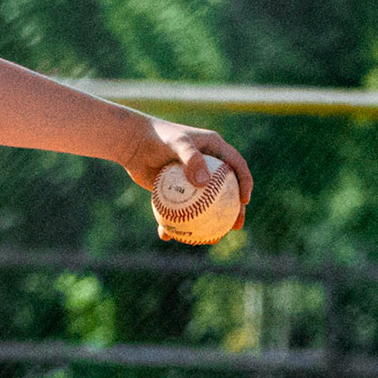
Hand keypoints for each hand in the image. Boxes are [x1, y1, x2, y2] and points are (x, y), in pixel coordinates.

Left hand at [121, 116, 252, 239]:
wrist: (132, 142)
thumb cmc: (157, 137)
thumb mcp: (177, 143)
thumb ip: (192, 158)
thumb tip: (205, 183)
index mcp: (214, 149)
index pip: (237, 167)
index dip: (245, 183)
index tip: (244, 201)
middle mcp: (206, 165)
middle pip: (226, 192)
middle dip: (233, 212)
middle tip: (234, 227)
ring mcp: (190, 179)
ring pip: (204, 206)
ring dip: (208, 224)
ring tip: (210, 240)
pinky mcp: (174, 190)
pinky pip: (180, 209)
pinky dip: (175, 223)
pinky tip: (168, 236)